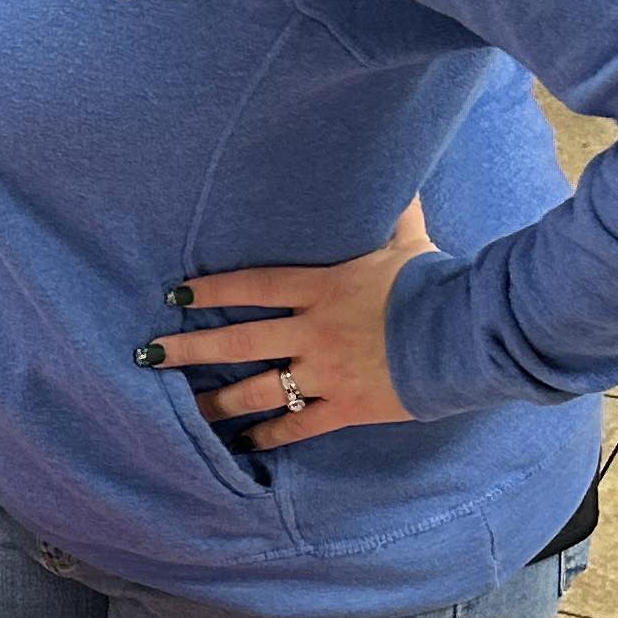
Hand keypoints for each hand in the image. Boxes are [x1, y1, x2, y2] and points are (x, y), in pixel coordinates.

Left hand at [142, 198, 434, 450]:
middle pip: (238, 340)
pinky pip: (298, 426)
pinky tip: (244, 444)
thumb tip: (401, 173)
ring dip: (218, 401)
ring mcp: (326, 371)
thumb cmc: (437, 284)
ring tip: (183, 408)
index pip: (253, 286)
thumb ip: (395, 215)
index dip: (211, 290)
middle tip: (149, 356)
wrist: (468, 335)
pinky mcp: (346, 406)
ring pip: (258, 390)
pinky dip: (270, 436)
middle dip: (189, 349)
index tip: (175, 295)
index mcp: (323, 288)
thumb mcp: (410, 242)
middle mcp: (313, 330)